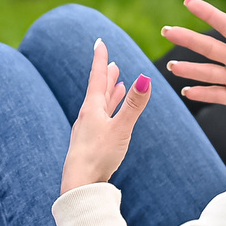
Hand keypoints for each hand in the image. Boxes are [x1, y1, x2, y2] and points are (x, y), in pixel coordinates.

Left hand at [61, 39, 151, 194]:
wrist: (79, 183)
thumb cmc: (98, 155)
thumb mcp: (120, 128)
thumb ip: (133, 105)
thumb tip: (146, 78)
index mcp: (92, 108)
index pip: (97, 77)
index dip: (100, 59)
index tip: (99, 42)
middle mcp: (88, 115)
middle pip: (98, 89)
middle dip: (105, 75)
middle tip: (110, 61)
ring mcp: (88, 129)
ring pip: (100, 105)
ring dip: (108, 92)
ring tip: (114, 83)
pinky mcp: (92, 142)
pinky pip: (101, 119)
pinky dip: (107, 110)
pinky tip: (108, 115)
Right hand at [161, 0, 225, 123]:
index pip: (225, 25)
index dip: (208, 13)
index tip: (188, 2)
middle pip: (208, 47)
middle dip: (187, 39)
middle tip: (167, 31)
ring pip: (207, 72)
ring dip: (189, 69)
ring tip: (172, 66)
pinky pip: (215, 94)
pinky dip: (200, 93)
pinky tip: (186, 91)